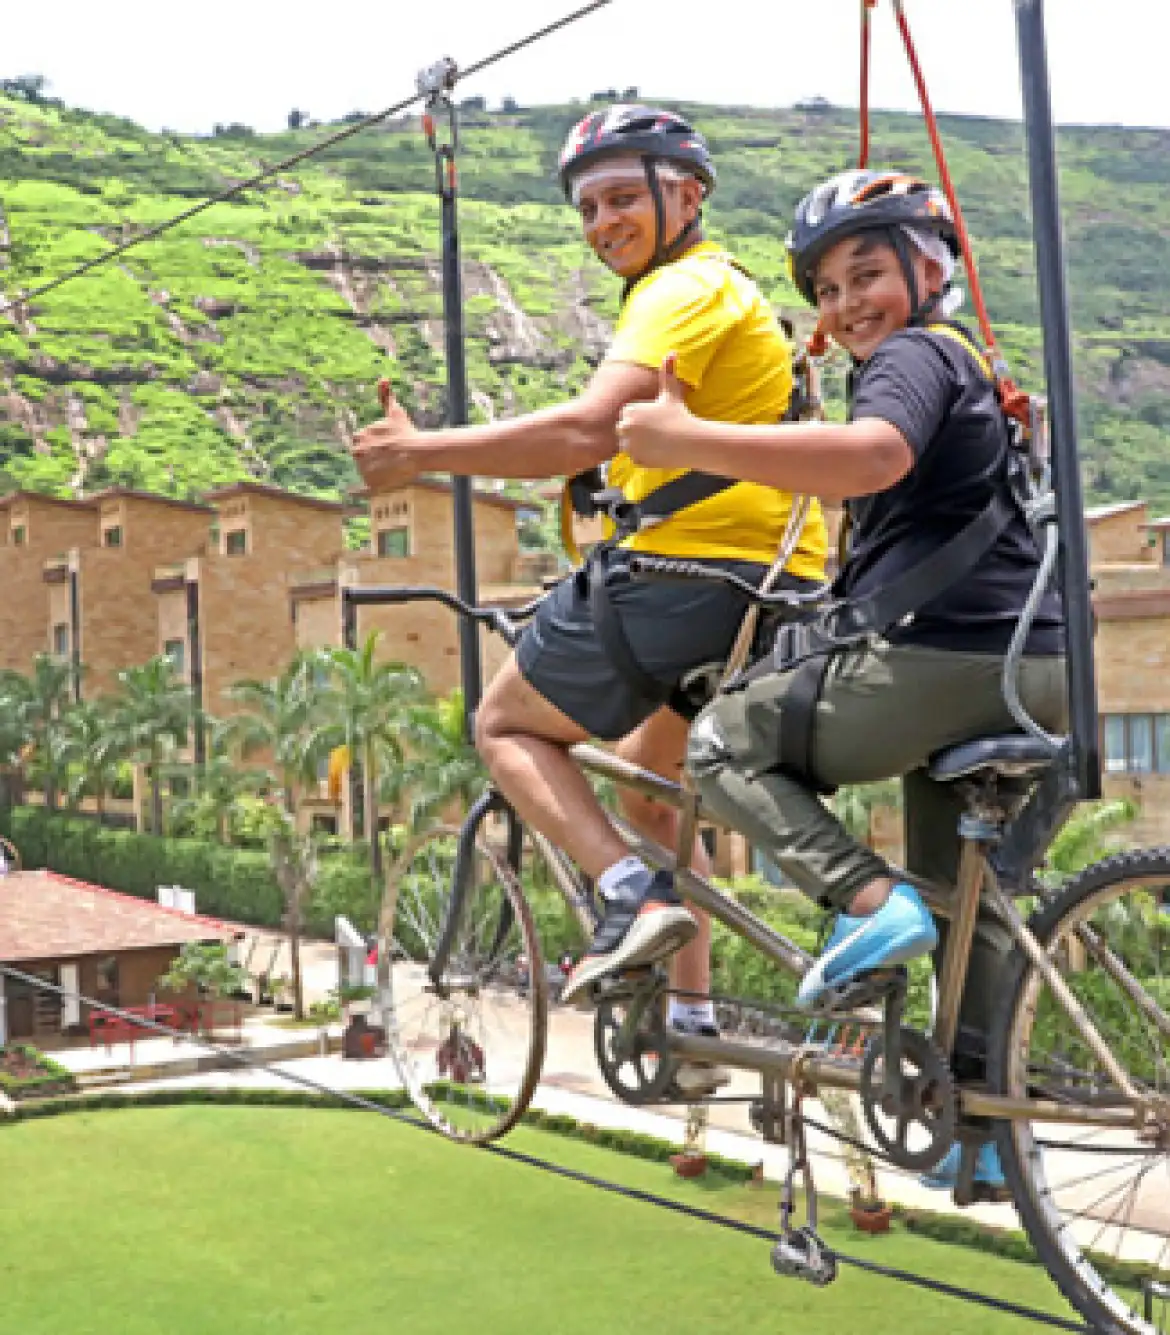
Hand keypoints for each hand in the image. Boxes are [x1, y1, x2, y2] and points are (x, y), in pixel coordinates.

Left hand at [350, 379, 422, 490]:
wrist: (417, 452)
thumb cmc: (406, 432)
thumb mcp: (395, 412)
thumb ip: (386, 395)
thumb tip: (383, 378)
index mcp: (359, 436)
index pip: (362, 442)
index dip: (375, 444)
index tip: (387, 445)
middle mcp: (358, 452)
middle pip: (363, 457)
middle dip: (375, 457)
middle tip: (391, 457)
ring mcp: (363, 468)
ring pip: (368, 472)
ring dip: (378, 470)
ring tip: (393, 467)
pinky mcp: (370, 483)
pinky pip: (371, 486)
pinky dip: (379, 484)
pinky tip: (390, 478)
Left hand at [615, 353, 691, 467]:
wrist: (690, 441)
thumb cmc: (680, 415)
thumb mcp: (671, 393)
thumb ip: (668, 372)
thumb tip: (671, 352)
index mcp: (630, 411)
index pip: (627, 414)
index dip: (641, 417)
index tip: (654, 419)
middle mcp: (626, 428)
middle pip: (625, 430)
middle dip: (637, 431)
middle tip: (656, 431)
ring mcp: (630, 445)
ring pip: (629, 445)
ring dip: (640, 444)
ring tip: (657, 441)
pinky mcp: (636, 460)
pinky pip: (636, 458)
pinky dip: (645, 456)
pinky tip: (658, 451)